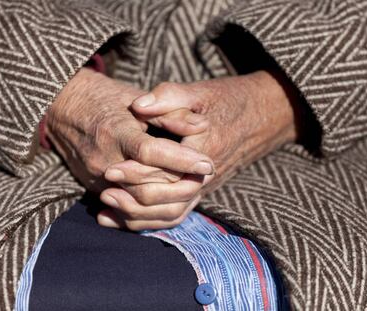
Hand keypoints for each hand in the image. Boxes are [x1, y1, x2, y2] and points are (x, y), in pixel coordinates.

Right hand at [46, 67, 213, 193]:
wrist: (63, 108)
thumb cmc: (104, 99)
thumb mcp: (136, 97)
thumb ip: (168, 112)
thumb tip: (203, 126)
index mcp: (114, 131)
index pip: (151, 153)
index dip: (182, 160)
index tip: (208, 164)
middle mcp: (103, 160)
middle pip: (146, 186)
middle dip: (181, 186)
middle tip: (206, 179)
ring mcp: (95, 178)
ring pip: (138, 205)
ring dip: (169, 201)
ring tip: (194, 191)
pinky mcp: (93, 188)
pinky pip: (125, 209)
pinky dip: (151, 209)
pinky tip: (172, 201)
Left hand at [99, 70, 298, 228]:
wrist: (262, 115)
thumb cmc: (228, 100)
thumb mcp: (199, 92)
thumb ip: (168, 97)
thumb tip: (137, 106)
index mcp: (203, 152)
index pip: (166, 171)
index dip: (136, 172)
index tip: (109, 170)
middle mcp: (205, 176)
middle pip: (167, 199)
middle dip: (133, 198)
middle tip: (103, 190)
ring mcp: (204, 187)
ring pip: (171, 213)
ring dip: (139, 215)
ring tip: (109, 206)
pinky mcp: (201, 190)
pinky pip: (177, 214)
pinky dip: (151, 221)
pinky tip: (125, 218)